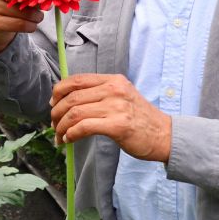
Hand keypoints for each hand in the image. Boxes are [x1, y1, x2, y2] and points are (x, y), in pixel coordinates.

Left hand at [50, 74, 171, 162]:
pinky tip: (69, 140)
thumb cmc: (140, 119)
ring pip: (75, 113)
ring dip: (61, 126)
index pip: (77, 80)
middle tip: (53, 125)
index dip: (59, 91)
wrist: (165, 136)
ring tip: (59, 136)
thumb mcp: (121, 97)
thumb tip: (67, 100)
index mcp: (113, 81)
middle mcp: (114, 90)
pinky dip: (71, 134)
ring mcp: (117, 107)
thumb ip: (99, 94)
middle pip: (72, 97)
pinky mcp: (118, 125)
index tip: (53, 104)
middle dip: (56, 113)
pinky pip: (84, 127)